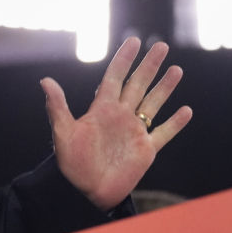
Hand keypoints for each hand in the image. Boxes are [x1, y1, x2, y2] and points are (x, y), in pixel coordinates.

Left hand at [41, 37, 191, 210]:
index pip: (115, 77)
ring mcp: (134, 132)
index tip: (133, 41)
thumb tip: (45, 81)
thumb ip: (57, 107)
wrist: (85, 191)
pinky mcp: (145, 150)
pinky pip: (163, 132)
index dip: (124, 59)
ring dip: (165, 87)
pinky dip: (175, 123)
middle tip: (161, 46)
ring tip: (176, 69)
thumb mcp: (62, 133)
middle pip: (138, 84)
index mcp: (101, 109)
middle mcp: (120, 116)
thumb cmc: (71, 163)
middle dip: (149, 66)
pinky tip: (186, 110)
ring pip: (153, 103)